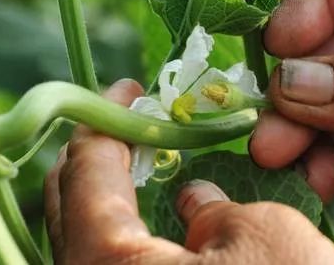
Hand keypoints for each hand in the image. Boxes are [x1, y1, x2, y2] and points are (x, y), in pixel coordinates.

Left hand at [44, 79, 333, 263]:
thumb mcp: (264, 237)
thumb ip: (216, 210)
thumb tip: (193, 205)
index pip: (85, 170)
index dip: (105, 120)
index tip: (128, 89)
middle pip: (70, 208)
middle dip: (99, 158)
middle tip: (132, 126)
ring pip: (92, 244)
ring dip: (116, 199)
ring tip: (148, 168)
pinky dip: (132, 239)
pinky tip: (164, 224)